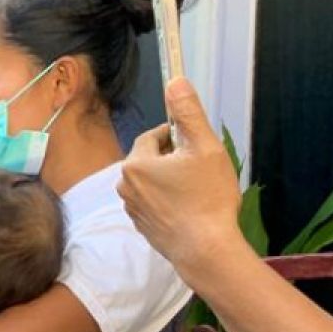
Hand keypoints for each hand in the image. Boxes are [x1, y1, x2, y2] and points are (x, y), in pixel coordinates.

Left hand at [117, 78, 243, 271]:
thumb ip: (188, 113)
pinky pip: (154, 202)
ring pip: (152, 181)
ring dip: (171, 179)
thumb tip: (175, 81)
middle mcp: (124, 186)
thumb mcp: (204, 148)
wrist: (205, 250)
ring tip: (197, 189)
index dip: (177, 136)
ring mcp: (131, 208)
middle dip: (174, 158)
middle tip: (201, 168)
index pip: (154, 136)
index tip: (196, 143)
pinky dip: (169, 200)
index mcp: (135, 164)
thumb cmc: (207, 199)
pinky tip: (191, 208)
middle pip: (151, 159)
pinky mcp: (141, 226)